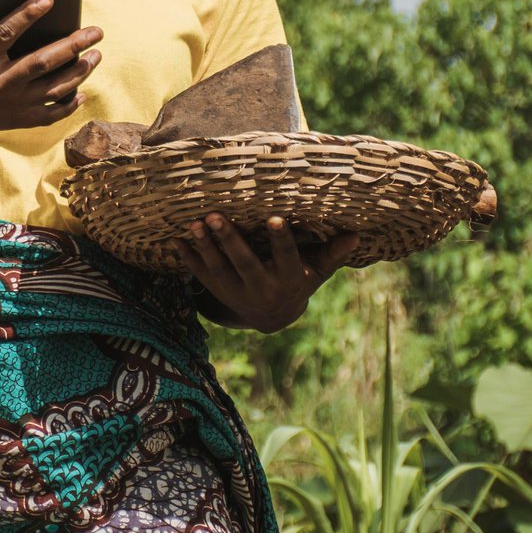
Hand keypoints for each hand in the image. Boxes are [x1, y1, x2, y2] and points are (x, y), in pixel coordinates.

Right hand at [0, 0, 103, 147]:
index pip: (6, 33)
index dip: (28, 14)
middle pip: (41, 62)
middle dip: (73, 45)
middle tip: (96, 31)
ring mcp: (4, 107)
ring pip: (51, 90)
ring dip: (78, 72)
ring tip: (96, 55)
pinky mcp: (9, 122)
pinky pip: (46, 117)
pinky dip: (66, 106)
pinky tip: (81, 92)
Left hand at [175, 213, 358, 332]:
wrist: (271, 316)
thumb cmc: (297, 282)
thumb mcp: (316, 272)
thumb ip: (332, 254)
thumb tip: (356, 235)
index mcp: (288, 279)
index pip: (285, 258)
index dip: (280, 240)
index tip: (274, 219)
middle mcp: (261, 287)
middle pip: (244, 263)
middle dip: (230, 240)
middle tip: (215, 216)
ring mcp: (236, 292)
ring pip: (218, 270)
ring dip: (205, 247)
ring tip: (195, 223)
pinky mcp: (217, 291)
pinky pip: (199, 275)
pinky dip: (187, 258)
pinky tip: (175, 238)